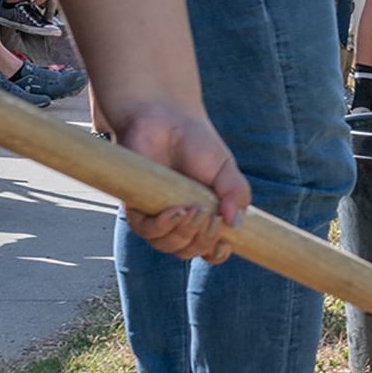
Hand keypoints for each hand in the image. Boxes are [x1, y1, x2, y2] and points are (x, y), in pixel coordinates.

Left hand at [110, 103, 249, 261]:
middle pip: (189, 251)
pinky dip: (164, 226)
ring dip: (184, 234)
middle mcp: (180, 219)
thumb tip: (235, 225)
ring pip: (168, 245)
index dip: (216, 253)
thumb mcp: (226, 168)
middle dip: (203, 241)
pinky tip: (177, 211)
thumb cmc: (196, 142)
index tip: (225, 245)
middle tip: (211, 218)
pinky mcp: (135, 206)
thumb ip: (236, 194)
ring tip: (195, 211)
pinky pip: (146, 230)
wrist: (165, 119)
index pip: (209, 248)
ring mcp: (157, 215)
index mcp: (204, 214)